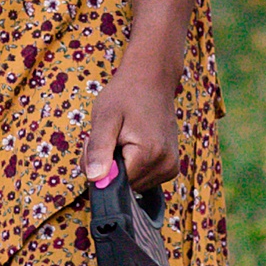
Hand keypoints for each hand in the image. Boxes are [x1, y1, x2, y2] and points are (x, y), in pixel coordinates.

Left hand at [83, 49, 182, 193]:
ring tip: (122, 137)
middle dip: (111, 167)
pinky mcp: (170, 168)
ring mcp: (170, 168)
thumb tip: (94, 179)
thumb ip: (98, 149)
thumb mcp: (105, 117)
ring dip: (121, 166)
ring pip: (133, 184)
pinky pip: (143, 178)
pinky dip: (133, 165)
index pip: (114, 183)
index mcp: (149, 155)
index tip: (101, 143)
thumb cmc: (126, 94)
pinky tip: (134, 143)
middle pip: (125, 185)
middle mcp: (165, 165)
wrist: (151, 79)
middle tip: (111, 137)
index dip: (100, 167)